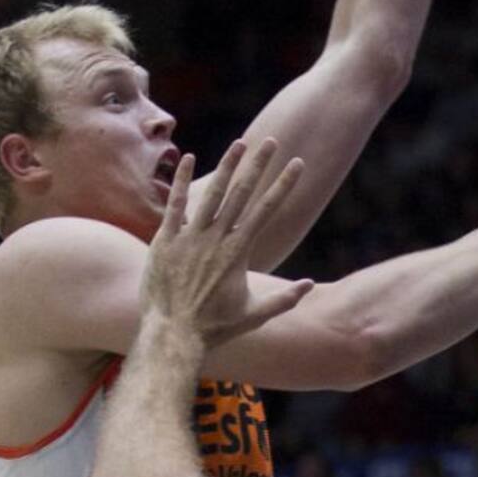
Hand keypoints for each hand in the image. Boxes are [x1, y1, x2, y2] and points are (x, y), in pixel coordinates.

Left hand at [142, 139, 314, 345]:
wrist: (173, 335)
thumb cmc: (215, 328)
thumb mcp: (255, 314)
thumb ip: (285, 300)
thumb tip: (311, 285)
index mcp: (238, 252)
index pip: (267, 210)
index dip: (283, 185)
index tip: (297, 164)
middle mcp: (216, 239)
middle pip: (242, 194)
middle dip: (259, 165)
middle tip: (271, 141)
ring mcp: (189, 238)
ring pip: (211, 194)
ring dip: (227, 166)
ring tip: (240, 144)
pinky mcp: (166, 240)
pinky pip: (175, 205)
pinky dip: (182, 181)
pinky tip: (189, 158)